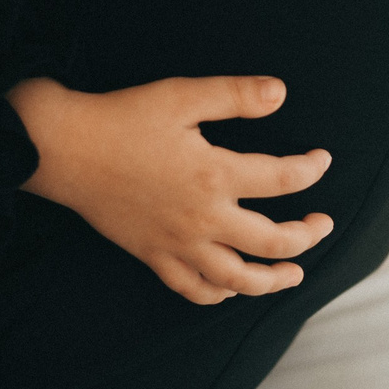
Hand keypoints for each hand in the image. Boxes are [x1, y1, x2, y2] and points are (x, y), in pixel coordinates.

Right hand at [10, 76, 333, 304]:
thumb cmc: (123, 118)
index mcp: (215, 175)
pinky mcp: (154, 256)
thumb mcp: (182, 96)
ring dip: (274, 280)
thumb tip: (281, 93)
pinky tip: (232, 289)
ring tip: (294, 273)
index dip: (311, 171)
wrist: (66, 149)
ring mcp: (178, 244)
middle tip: (323, 224)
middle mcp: (203, 219)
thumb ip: (235, 96)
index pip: (283, 181)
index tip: (322, 161)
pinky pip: (194, 290)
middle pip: (273, 242)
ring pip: (239, 280)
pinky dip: (220, 295)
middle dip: (307, 235)